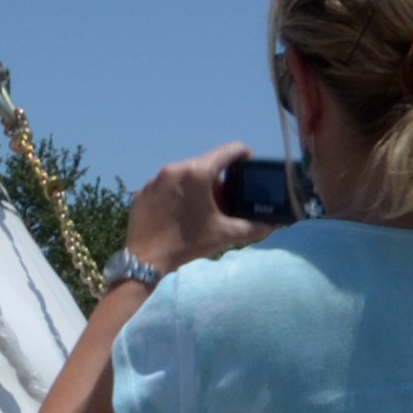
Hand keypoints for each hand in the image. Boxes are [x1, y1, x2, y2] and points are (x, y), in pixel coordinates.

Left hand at [117, 141, 274, 277]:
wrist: (146, 262)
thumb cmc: (187, 245)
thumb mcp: (224, 235)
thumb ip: (251, 228)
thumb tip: (270, 226)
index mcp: (197, 174)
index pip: (227, 151)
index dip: (243, 154)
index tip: (248, 161)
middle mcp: (174, 169)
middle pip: (204, 165)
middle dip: (218, 180)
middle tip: (225, 201)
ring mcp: (154, 180)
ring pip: (183, 175)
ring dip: (196, 187)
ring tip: (201, 211)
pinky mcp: (142, 192)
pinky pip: (165, 187)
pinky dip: (176, 195)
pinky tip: (178, 215)